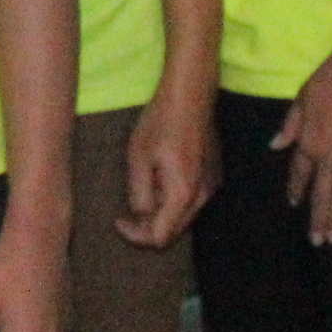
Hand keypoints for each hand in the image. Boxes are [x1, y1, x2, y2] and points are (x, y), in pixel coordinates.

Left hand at [119, 82, 219, 247]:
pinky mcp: (213, 176)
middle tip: (125, 212)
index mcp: (183, 193)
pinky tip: (159, 178)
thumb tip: (140, 215)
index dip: (136, 235)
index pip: (160, 237)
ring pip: (183, 216)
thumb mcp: (138, 158)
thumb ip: (139, 194)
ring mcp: (212, 185)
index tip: (119, 220)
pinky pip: (191, 200)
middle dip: (147, 227)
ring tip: (143, 188)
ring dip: (160, 212)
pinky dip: (172, 200)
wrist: (190, 95)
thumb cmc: (160, 122)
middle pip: (173, 230)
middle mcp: (203, 195)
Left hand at [276, 48, 331, 246]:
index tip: (295, 204)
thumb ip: (290, 124)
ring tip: (330, 240)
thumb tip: (274, 145)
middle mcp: (325, 154)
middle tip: (315, 240)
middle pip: (320, 192)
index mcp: (307, 139)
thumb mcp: (302, 98)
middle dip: (317, 217)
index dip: (298, 189)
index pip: (300, 171)